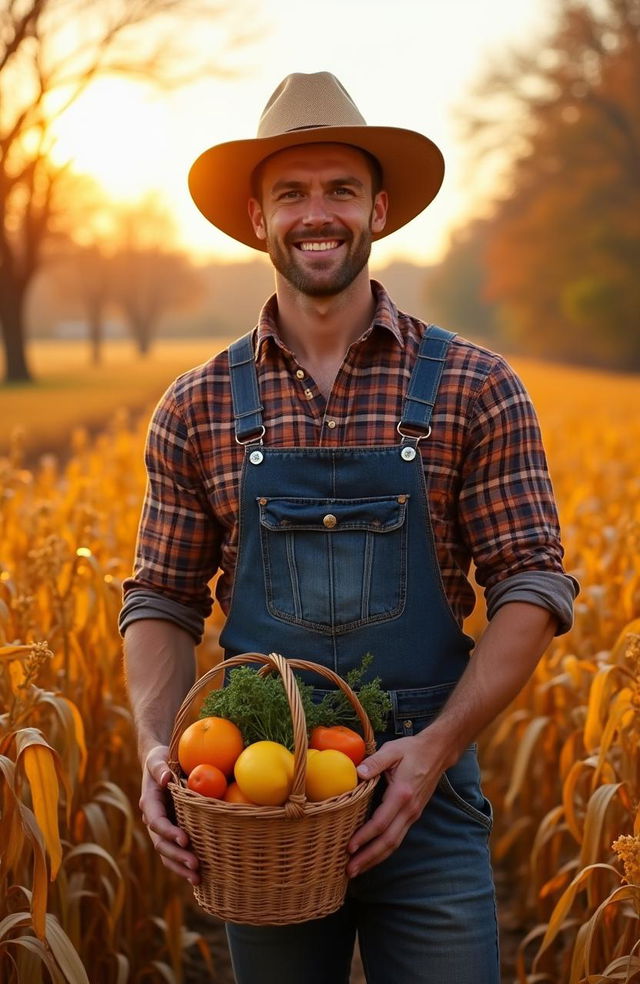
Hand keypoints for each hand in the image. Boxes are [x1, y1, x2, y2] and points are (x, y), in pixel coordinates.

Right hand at [139, 744, 199, 884]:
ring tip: (197, 878)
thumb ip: (159, 767)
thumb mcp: (158, 758)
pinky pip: (176, 852)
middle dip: (177, 856)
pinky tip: (200, 877)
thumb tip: (164, 777)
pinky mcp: (173, 832)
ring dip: (180, 867)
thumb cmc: (161, 758)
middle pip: (162, 843)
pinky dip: (184, 865)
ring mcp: (163, 828)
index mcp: (149, 803)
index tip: (185, 840)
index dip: (169, 832)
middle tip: (195, 865)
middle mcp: (154, 819)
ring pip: (168, 853)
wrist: (161, 764)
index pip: (157, 822)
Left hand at [346, 734, 441, 877]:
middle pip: (388, 841)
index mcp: (402, 794)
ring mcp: (413, 814)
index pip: (381, 822)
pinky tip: (371, 855)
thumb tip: (358, 772)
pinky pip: (397, 837)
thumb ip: (375, 761)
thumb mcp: (392, 750)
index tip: (349, 848)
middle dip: (368, 858)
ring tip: (357, 870)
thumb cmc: (411, 750)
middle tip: (349, 871)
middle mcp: (409, 809)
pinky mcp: (413, 815)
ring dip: (375, 858)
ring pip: (394, 843)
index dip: (364, 837)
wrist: (437, 753)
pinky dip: (384, 850)